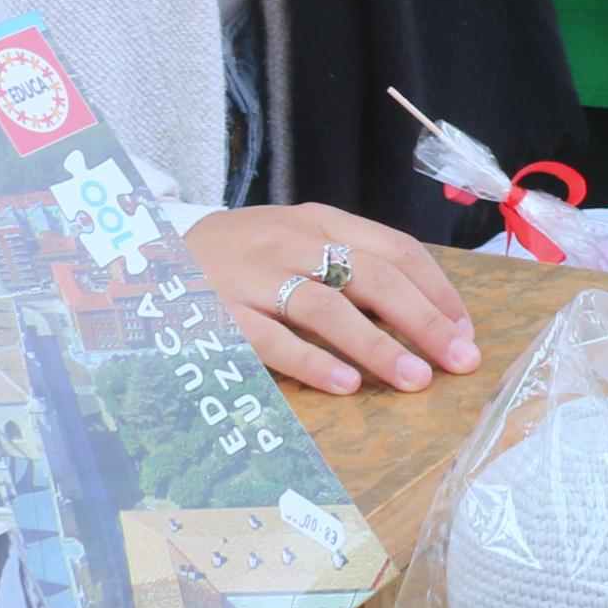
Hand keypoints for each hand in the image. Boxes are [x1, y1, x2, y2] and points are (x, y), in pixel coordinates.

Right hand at [188, 202, 477, 397]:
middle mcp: (291, 241)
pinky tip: (345, 385)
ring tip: (415, 379)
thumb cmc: (238, 259)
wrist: (142, 254)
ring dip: (377, 346)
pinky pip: (270, 339)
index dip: (437, 292)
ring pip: (326, 308)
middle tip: (460, 360)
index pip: (396, 250)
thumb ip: (347, 268)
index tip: (466, 331)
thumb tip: (419, 315)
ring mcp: (252, 275)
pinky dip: (311, 362)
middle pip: (373, 277)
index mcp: (319, 221)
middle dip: (425, 321)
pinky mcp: (217, 312)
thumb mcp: (294, 245)